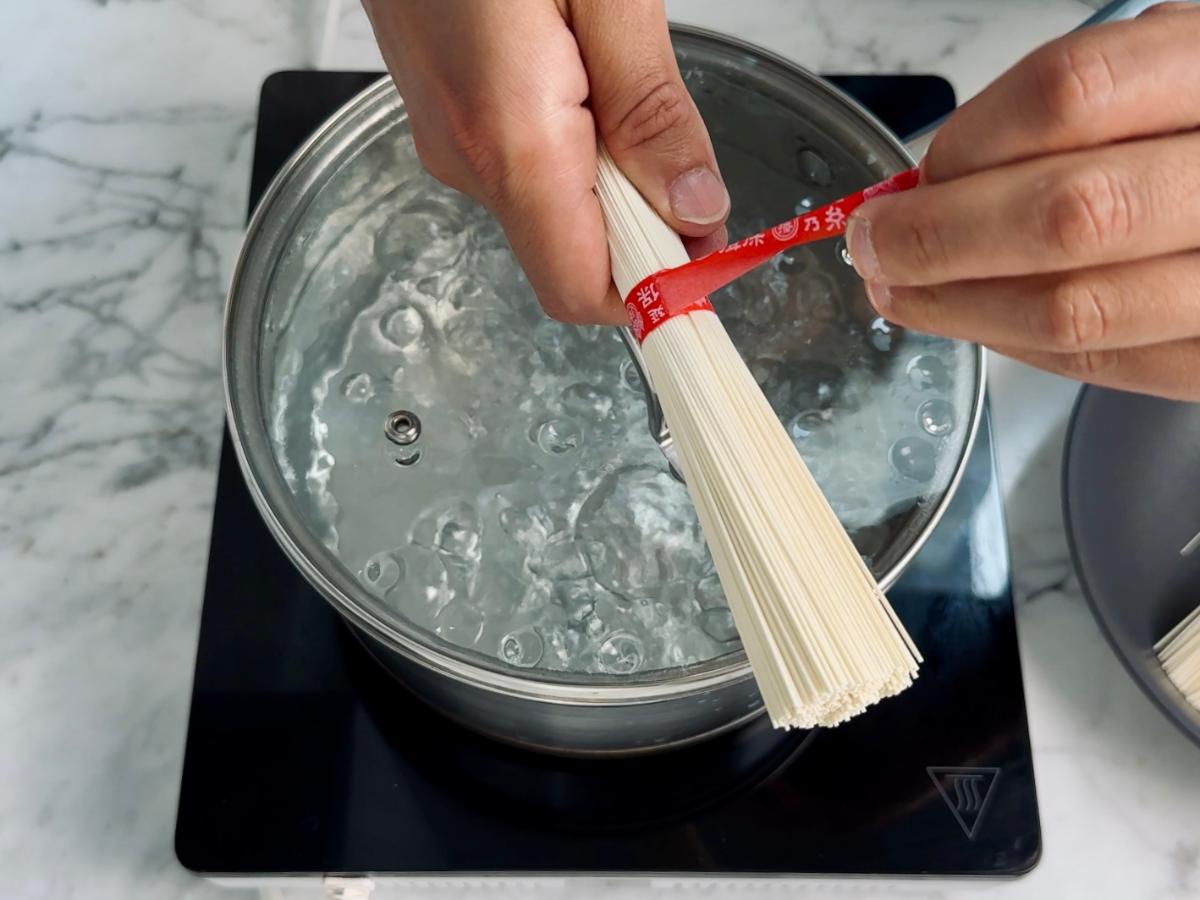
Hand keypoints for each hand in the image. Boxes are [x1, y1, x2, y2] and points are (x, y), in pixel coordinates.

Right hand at [362, 0, 728, 324]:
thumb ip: (648, 106)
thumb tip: (696, 206)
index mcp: (510, 139)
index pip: (584, 291)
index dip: (657, 292)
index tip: (712, 252)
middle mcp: (469, 160)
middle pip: (577, 258)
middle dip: (647, 226)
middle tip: (681, 144)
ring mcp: (453, 143)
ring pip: (556, 214)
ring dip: (614, 180)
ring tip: (622, 79)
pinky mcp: (451, 118)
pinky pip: (529, 172)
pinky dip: (579, 151)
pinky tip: (586, 75)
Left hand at [845, 3, 1199, 399]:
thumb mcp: (1159, 71)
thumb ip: (1054, 112)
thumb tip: (929, 183)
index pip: (1073, 96)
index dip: (965, 146)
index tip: (906, 181)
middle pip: (1069, 215)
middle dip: (939, 241)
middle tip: (878, 248)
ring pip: (1078, 312)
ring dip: (961, 308)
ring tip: (905, 291)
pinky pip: (1106, 365)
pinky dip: (1018, 345)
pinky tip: (980, 318)